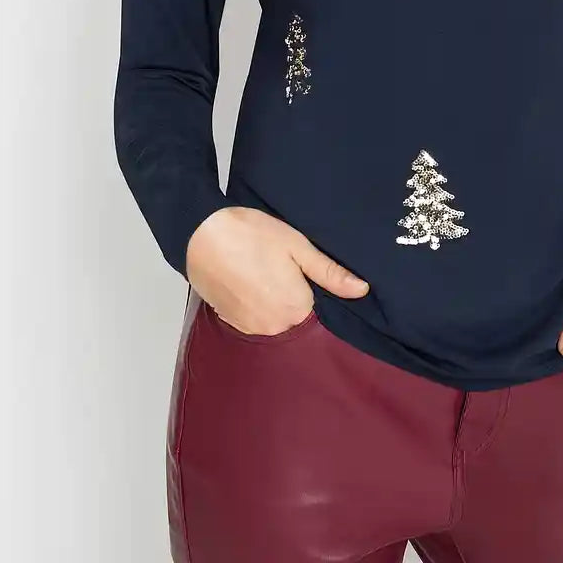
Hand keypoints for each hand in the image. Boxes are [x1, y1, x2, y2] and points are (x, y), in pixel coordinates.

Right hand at [184, 205, 369, 335]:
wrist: (200, 234)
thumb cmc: (250, 234)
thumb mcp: (297, 246)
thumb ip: (330, 272)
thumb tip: (362, 290)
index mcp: (296, 308)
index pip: (320, 307)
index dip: (312, 286)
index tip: (300, 268)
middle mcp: (275, 327)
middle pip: (297, 315)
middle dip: (294, 295)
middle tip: (279, 266)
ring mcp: (251, 328)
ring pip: (276, 319)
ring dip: (274, 301)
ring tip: (262, 271)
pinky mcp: (231, 323)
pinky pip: (255, 320)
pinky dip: (255, 304)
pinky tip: (249, 280)